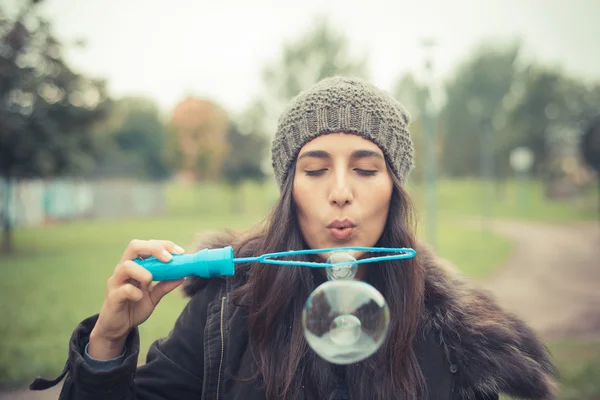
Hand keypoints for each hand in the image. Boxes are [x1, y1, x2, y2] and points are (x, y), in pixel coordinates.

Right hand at [88, 239, 185, 359]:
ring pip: (126, 265)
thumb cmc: (134, 307)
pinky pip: (124, 289)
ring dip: (143, 271)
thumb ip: (165, 285)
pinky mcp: (112, 297)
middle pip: (134, 246)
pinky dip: (135, 292)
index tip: (180, 252)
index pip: (147, 245)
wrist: (118, 328)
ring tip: (150, 281)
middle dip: (154, 248)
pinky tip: (140, 297)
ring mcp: (116, 282)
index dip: (164, 245)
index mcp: (135, 265)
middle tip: (169, 259)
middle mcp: (123, 269)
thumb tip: (183, 276)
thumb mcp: (153, 296)